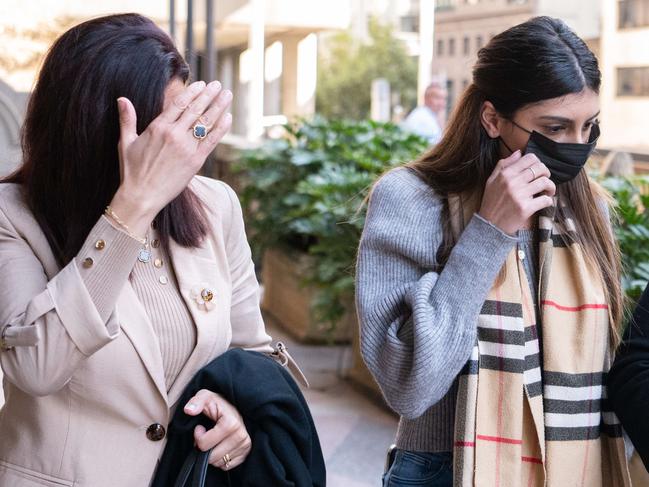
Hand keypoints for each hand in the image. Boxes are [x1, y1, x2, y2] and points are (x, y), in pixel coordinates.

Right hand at [109, 80, 232, 236]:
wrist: (142, 196)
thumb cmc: (132, 171)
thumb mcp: (125, 142)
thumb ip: (127, 119)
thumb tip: (121, 99)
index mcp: (158, 127)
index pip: (179, 104)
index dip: (192, 92)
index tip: (202, 84)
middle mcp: (174, 135)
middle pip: (196, 110)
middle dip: (209, 95)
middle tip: (218, 85)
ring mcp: (186, 148)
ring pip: (206, 123)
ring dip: (218, 107)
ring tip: (227, 95)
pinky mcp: (195, 162)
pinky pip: (211, 141)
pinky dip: (221, 128)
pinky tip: (228, 117)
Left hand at [184, 389, 251, 470]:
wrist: (232, 408)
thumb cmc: (217, 403)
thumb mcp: (205, 397)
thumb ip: (196, 402)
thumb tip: (189, 410)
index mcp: (231, 423)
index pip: (204, 444)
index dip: (197, 436)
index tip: (200, 427)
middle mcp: (241, 436)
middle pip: (211, 457)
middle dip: (204, 448)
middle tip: (207, 435)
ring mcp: (245, 445)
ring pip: (218, 462)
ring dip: (212, 453)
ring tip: (214, 439)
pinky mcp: (246, 453)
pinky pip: (226, 466)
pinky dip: (220, 459)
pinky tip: (221, 445)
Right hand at [478, 150, 554, 234]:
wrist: (489, 225)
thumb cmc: (491, 202)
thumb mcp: (491, 180)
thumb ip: (503, 165)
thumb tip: (519, 153)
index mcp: (505, 174)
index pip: (529, 158)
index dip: (538, 162)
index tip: (537, 170)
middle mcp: (513, 182)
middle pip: (540, 168)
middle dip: (546, 173)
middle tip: (544, 180)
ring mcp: (520, 195)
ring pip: (545, 182)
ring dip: (550, 187)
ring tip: (547, 192)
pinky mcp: (526, 208)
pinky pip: (545, 200)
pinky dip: (548, 201)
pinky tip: (544, 202)